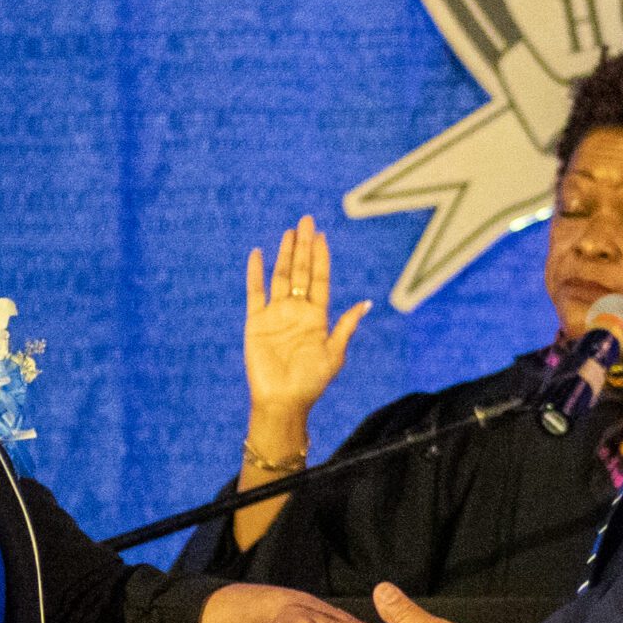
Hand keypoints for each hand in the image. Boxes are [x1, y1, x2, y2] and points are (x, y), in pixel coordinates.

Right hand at [244, 218, 369, 422]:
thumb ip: (346, 326)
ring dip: (285, 254)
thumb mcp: (334, 353)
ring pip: (280, 276)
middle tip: (307, 220)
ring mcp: (276, 314)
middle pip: (301, 271)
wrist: (282, 401)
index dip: (321, 257)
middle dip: (304, 246)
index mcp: (317, 316)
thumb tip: (366, 303)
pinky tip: (258, 254)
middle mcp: (296, 311)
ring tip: (290, 231)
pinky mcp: (256, 322)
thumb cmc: (311, 382)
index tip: (323, 236)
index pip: (320, 279)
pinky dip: (255, 273)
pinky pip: (255, 292)